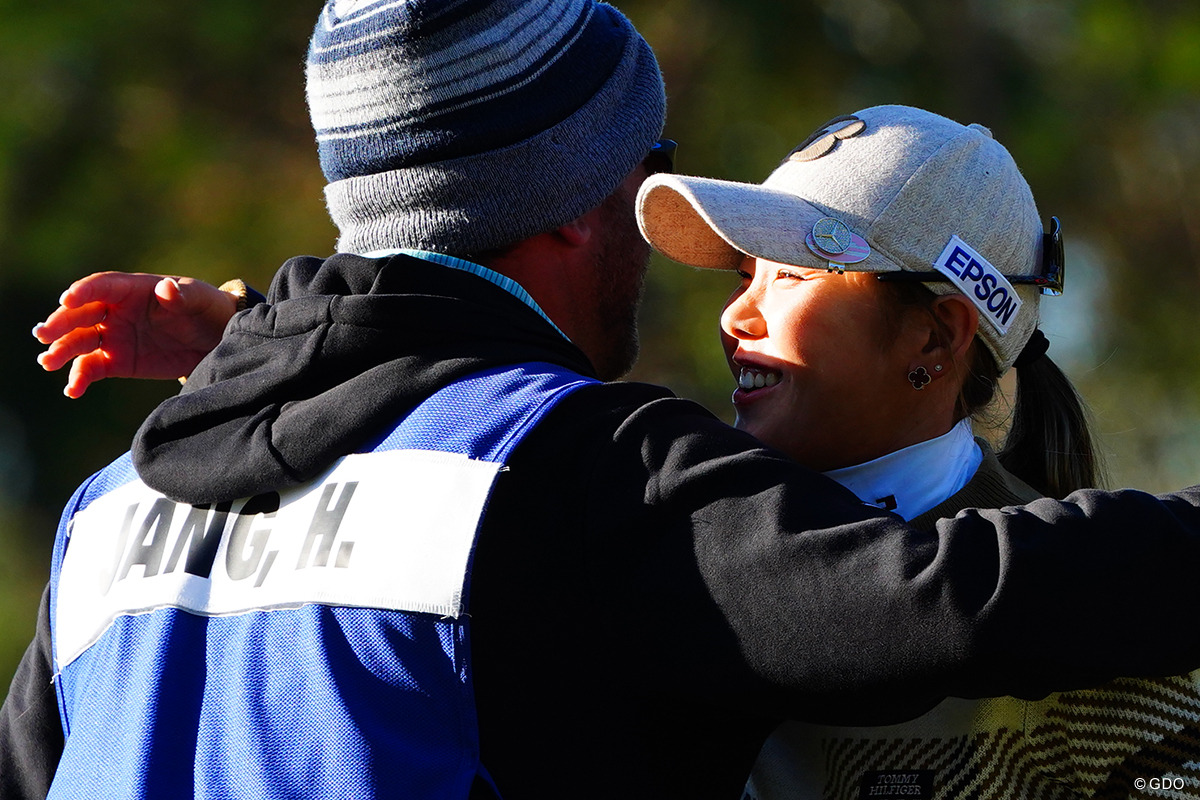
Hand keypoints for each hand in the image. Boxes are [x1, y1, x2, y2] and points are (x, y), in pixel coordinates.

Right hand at [33, 272, 239, 397]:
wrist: (218, 341)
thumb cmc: (207, 310)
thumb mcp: (200, 300)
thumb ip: (183, 295)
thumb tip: (165, 288)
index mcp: (132, 289)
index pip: (101, 286)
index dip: (83, 291)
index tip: (66, 300)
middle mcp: (116, 311)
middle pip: (81, 314)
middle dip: (60, 323)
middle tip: (43, 334)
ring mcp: (114, 337)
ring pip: (80, 342)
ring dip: (61, 351)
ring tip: (47, 362)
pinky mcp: (118, 362)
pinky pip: (92, 369)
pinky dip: (80, 378)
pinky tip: (72, 390)